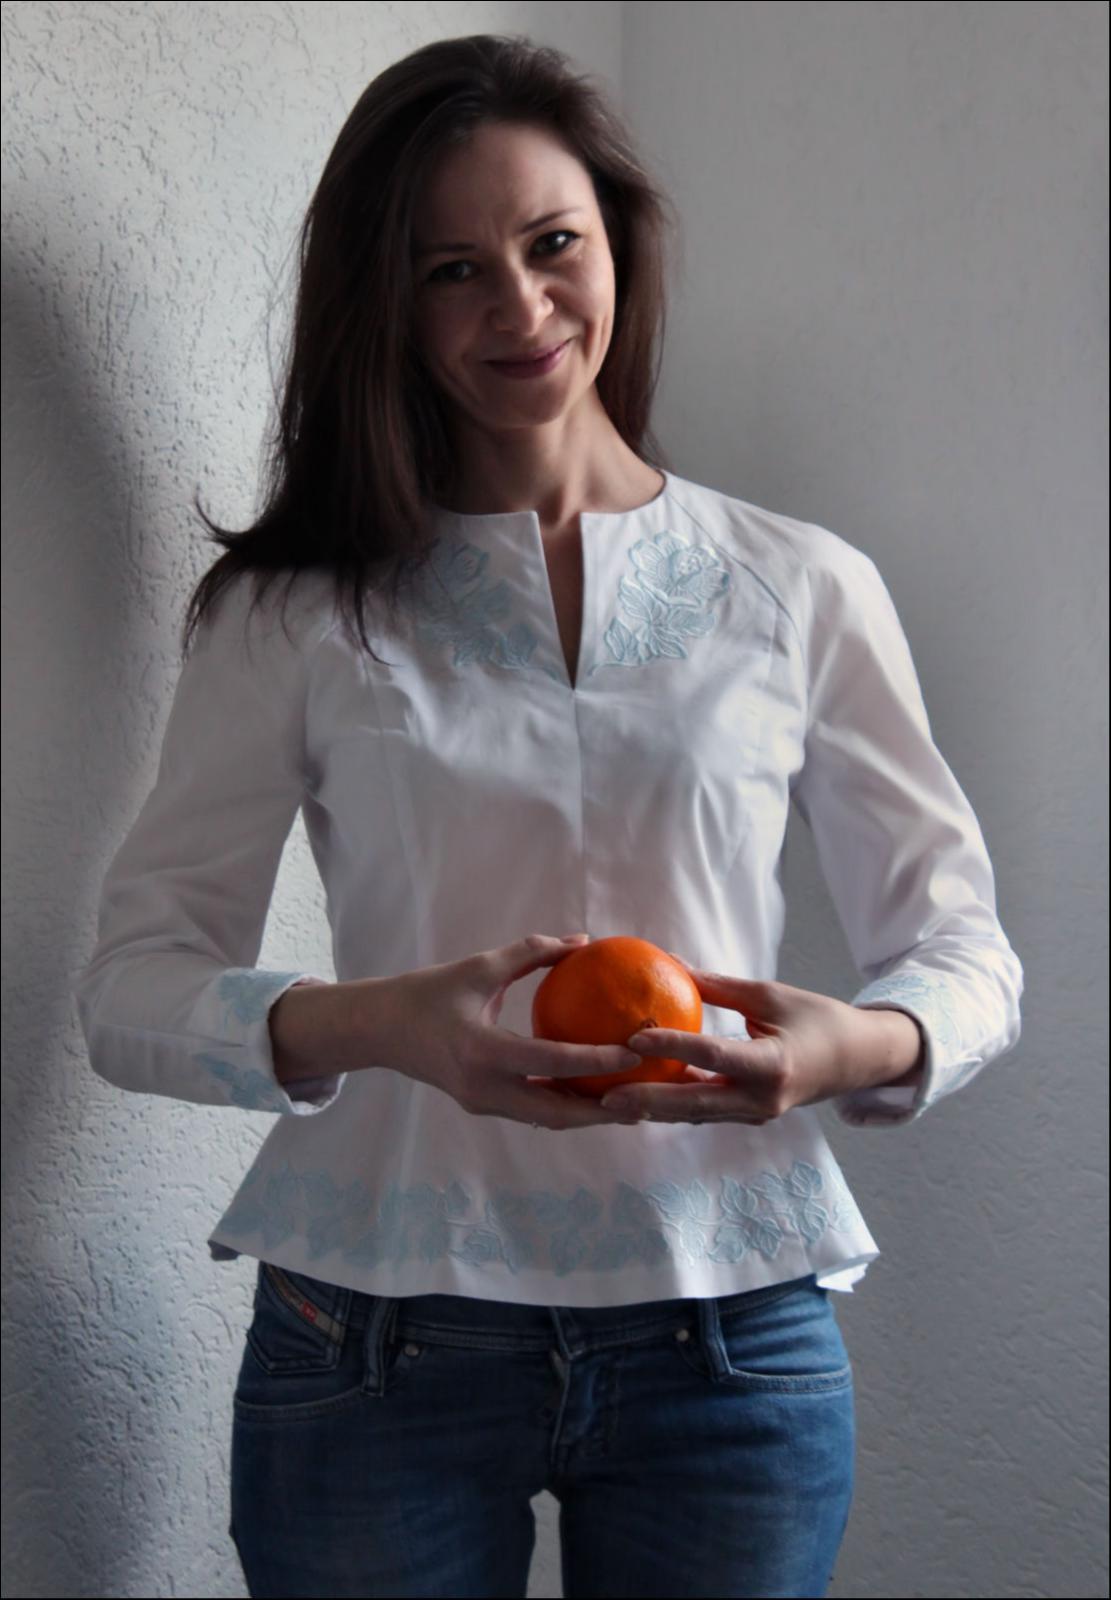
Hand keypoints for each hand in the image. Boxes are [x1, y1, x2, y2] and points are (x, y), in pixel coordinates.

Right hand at [373, 933, 642, 1130]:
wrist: (380, 1030)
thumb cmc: (429, 992)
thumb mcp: (480, 967)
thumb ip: (532, 953)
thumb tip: (582, 941)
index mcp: (483, 1052)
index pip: (552, 1062)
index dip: (597, 1060)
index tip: (635, 1051)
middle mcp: (485, 1088)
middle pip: (557, 1113)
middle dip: (604, 1110)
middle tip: (646, 1094)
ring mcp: (483, 1104)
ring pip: (547, 1119)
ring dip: (587, 1114)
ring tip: (630, 1101)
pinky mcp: (483, 1106)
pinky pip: (532, 1111)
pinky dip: (564, 1106)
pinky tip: (594, 1092)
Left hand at [599, 956, 921, 1124]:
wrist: (857, 1061)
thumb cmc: (816, 1017)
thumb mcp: (769, 994)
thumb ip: (719, 986)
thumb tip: (670, 962)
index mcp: (773, 1065)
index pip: (714, 1055)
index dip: (673, 1046)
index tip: (633, 1037)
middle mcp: (763, 1099)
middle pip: (694, 1103)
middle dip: (648, 1101)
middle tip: (604, 1093)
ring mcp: (756, 1115)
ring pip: (695, 1113)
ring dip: (654, 1108)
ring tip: (610, 1100)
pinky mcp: (750, 1117)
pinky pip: (706, 1111)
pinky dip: (673, 1104)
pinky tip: (639, 1094)